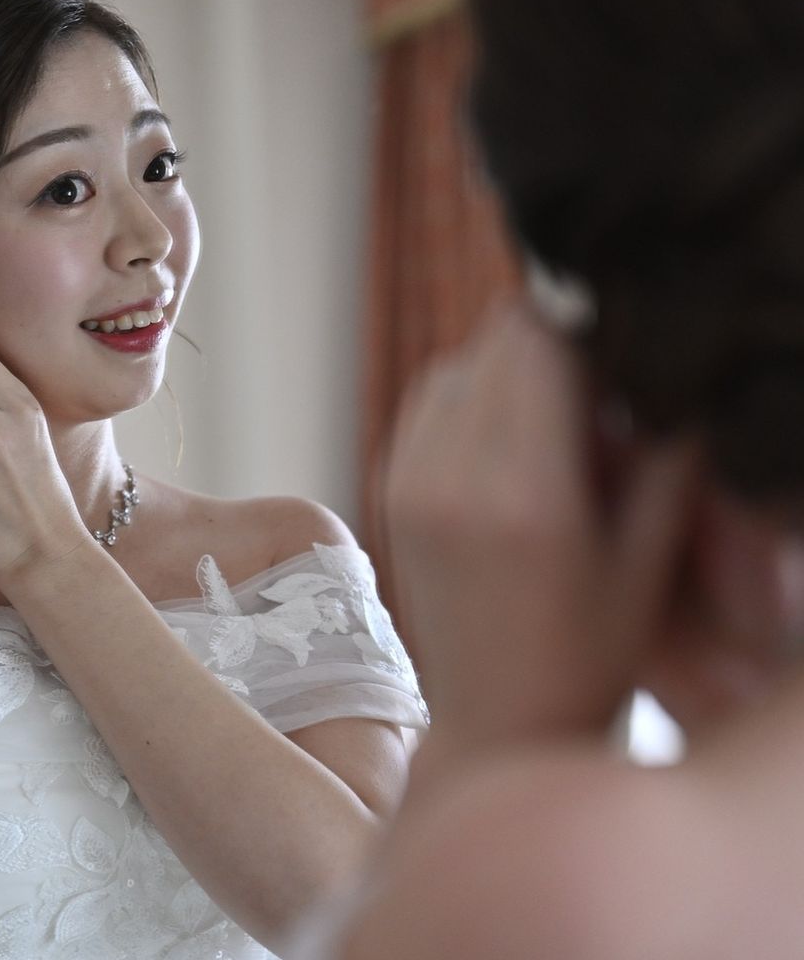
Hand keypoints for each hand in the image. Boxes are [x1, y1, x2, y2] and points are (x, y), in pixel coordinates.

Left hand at [383, 303, 701, 746]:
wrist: (493, 718)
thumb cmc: (589, 655)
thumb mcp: (649, 561)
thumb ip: (662, 455)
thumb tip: (663, 371)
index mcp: (524, 495)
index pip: (536, 344)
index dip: (581, 332)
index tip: (613, 364)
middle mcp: (451, 478)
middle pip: (495, 343)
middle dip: (550, 353)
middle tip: (589, 408)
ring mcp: (408, 482)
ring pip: (457, 366)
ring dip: (505, 375)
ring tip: (546, 437)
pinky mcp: (387, 489)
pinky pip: (425, 404)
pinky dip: (465, 403)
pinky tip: (501, 451)